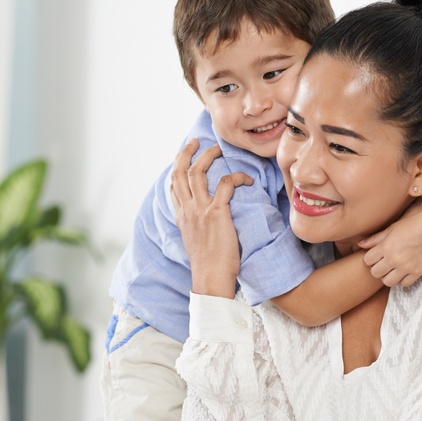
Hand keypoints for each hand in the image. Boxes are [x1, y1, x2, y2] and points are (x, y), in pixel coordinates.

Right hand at [169, 139, 253, 297]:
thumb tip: (207, 222)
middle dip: (186, 153)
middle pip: (179, 172)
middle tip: (196, 141)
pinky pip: (226, 184)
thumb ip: (197, 227)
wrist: (210, 279)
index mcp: (181, 217)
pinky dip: (237, 176)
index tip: (185, 157)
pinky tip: (247, 178)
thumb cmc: (208, 266)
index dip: (178, 168)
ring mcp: (199, 210)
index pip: (173, 186)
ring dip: (208, 156)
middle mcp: (187, 210)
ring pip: (197, 172)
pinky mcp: (217, 213)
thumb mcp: (196, 242)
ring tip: (219, 149)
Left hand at [357, 170, 421, 287]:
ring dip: (387, 275)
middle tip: (383, 262)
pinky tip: (402, 271)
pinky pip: (403, 284)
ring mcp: (406, 267)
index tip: (375, 255)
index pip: (367, 261)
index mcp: (386, 247)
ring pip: (387, 282)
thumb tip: (360, 244)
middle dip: (377, 268)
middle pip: (375, 273)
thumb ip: (374, 239)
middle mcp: (394, 259)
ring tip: (392, 268)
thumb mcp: (390, 229)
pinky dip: (401, 279)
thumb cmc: (411, 225)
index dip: (370, 258)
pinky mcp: (417, 272)